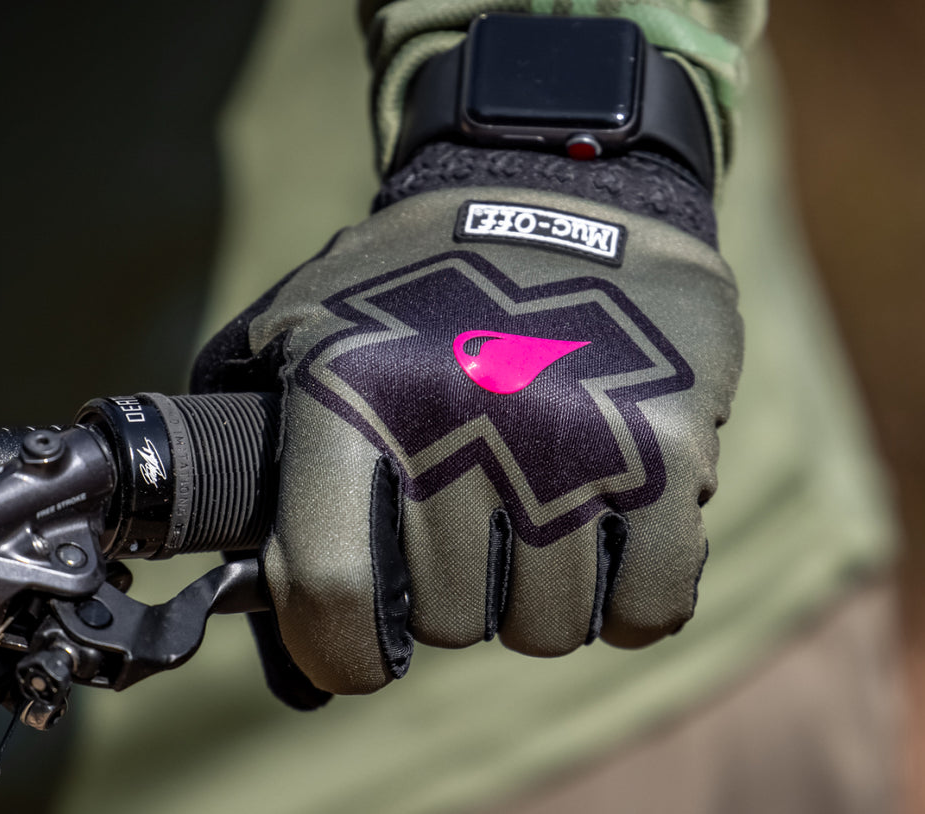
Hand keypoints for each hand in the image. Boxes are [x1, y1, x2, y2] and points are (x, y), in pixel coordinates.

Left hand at [194, 166, 740, 698]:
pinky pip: (649, 605)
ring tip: (534, 516)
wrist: (559, 181)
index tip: (362, 651)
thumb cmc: (405, 290)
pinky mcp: (671, 446)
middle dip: (453, 599)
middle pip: (452, 618)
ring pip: (551, 627)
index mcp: (348, 388)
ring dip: (541, 599)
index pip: (332, 588)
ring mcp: (575, 432)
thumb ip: (253, 483)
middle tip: (465, 528)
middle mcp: (459, 409)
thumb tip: (293, 676)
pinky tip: (611, 542)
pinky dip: (631, 601)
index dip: (341, 651)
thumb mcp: (291, 337)